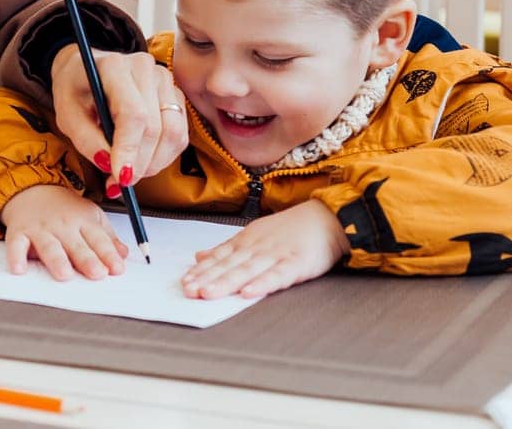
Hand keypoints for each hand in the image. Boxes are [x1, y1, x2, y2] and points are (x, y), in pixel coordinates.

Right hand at [0, 184, 127, 280]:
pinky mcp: (19, 232)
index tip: (117, 269)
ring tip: (64, 274)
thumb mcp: (90, 216)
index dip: (109, 254)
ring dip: (57, 260)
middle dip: (87, 259)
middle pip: (77, 244)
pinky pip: (16, 245)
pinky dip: (16, 257)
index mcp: (83, 220)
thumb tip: (123, 255)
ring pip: (49, 246)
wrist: (30, 188)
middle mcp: (62, 225)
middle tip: (97, 273)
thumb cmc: (63, 207)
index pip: (99, 239)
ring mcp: (40, 228)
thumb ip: (107, 237)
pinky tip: (19, 269)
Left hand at [51, 47, 186, 191]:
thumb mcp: (66, 114)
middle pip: (155, 127)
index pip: (133, 113)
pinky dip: (162, 156)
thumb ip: (86, 139)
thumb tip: (108, 164)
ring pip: (173, 134)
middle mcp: (145, 69)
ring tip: (128, 172)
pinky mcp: (175, 95)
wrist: (86, 69)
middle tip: (118, 183)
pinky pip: (179, 135)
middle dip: (139, 163)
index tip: (120, 176)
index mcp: (114, 66)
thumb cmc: (75, 90)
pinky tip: (141, 160)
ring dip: (153, 163)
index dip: (129, 149)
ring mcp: (164, 80)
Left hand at [181, 200, 350, 298]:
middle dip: (206, 278)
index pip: (219, 257)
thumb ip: (227, 248)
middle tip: (188, 291)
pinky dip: (261, 284)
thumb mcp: (254, 234)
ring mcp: (275, 255)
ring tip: (207, 294)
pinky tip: (247, 293)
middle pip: (228, 265)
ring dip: (225, 282)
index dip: (201, 270)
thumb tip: (199, 256)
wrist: (326, 218)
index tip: (184, 282)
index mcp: (246, 241)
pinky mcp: (296, 263)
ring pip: (246, 270)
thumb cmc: (290, 229)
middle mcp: (256, 247)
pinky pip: (277, 275)